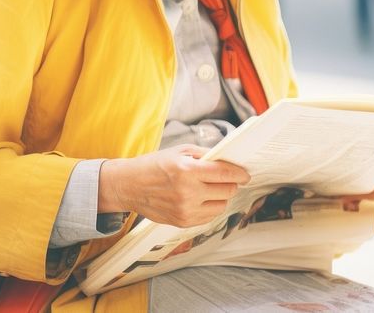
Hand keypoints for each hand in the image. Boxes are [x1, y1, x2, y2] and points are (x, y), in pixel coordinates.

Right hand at [98, 144, 249, 227]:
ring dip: (220, 196)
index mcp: (187, 170)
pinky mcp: (183, 222)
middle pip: (227, 190)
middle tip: (225, 179)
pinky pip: (209, 216)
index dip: (239, 173)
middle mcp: (188, 192)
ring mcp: (186, 209)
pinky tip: (199, 199)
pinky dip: (209, 207)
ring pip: (221, 205)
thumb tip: (228, 160)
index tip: (245, 174)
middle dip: (230, 183)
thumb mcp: (178, 151)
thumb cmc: (154, 165)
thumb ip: (204, 155)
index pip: (225, 173)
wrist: (129, 185)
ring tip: (208, 189)